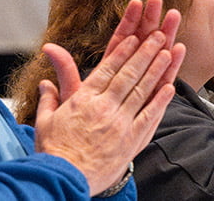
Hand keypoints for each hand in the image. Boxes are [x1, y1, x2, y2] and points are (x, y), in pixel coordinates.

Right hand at [34, 0, 183, 195]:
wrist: (65, 178)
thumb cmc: (55, 152)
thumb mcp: (46, 119)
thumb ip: (49, 97)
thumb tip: (44, 82)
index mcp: (84, 99)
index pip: (107, 69)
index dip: (122, 51)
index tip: (133, 36)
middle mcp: (104, 107)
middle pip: (128, 74)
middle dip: (145, 52)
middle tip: (157, 35)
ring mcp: (120, 123)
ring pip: (141, 90)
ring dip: (156, 69)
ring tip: (168, 52)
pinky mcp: (131, 140)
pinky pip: (149, 116)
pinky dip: (160, 100)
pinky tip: (169, 87)